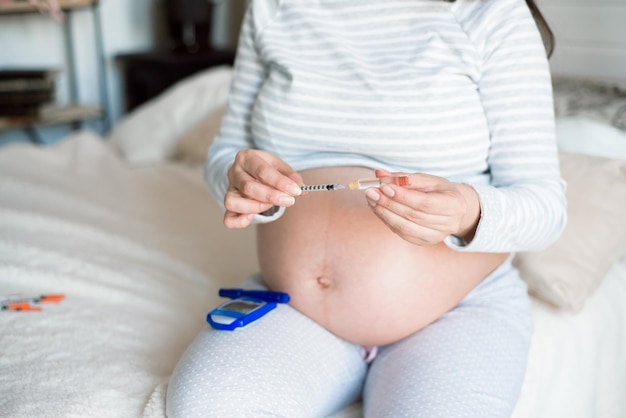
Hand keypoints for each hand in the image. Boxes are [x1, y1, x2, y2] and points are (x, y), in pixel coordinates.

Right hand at [224, 150, 302, 228]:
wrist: (250, 170)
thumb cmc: (266, 169)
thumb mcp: (279, 166)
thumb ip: (290, 176)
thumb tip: (300, 187)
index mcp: (246, 157)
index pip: (262, 171)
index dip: (280, 182)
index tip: (295, 190)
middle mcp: (234, 172)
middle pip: (248, 186)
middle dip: (271, 196)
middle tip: (289, 200)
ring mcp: (229, 190)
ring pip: (232, 202)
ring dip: (255, 207)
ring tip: (269, 205)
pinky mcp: (230, 205)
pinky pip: (228, 219)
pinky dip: (240, 221)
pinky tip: (252, 218)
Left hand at [364, 169, 480, 245]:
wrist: (454, 209)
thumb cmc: (439, 191)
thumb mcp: (427, 179)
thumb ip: (404, 177)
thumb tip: (379, 175)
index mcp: (454, 204)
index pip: (424, 203)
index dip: (403, 196)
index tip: (383, 187)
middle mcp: (448, 224)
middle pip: (412, 216)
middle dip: (388, 203)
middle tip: (370, 192)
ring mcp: (436, 236)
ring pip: (404, 227)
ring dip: (384, 213)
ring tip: (371, 200)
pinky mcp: (424, 242)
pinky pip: (401, 233)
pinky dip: (387, 220)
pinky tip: (378, 209)